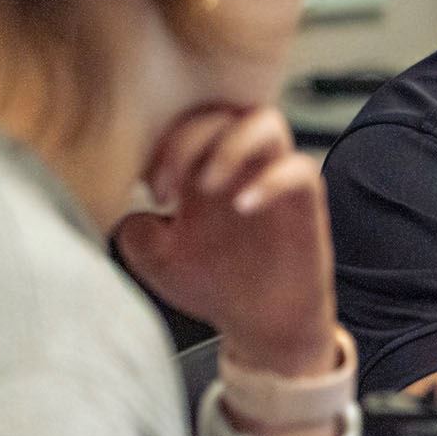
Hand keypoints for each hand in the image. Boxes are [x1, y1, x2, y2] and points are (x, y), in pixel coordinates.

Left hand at [116, 107, 335, 376]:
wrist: (262, 324)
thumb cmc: (214, 286)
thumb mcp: (157, 261)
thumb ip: (135, 231)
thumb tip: (132, 211)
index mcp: (201, 170)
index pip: (184, 124)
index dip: (163, 145)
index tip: (154, 191)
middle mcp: (239, 167)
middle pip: (220, 111)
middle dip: (190, 142)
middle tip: (174, 189)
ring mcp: (272, 179)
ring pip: (266, 122)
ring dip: (233, 144)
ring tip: (211, 184)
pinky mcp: (304, 202)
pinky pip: (299, 168)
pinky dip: (271, 180)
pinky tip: (244, 207)